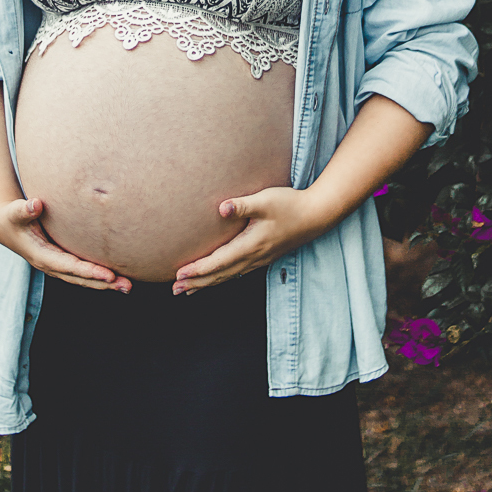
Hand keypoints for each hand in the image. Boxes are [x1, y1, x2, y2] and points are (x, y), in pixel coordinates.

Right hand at [0, 196, 131, 292]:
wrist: (7, 228)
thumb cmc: (12, 217)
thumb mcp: (15, 212)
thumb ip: (24, 209)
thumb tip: (36, 204)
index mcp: (42, 256)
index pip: (70, 267)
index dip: (89, 272)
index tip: (109, 275)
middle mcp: (51, 265)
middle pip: (81, 279)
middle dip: (103, 283)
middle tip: (127, 286)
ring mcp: (57, 266)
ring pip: (84, 279)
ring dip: (105, 284)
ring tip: (127, 286)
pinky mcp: (62, 262)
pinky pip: (83, 274)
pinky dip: (99, 277)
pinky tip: (116, 277)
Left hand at [172, 186, 327, 293]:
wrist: (316, 215)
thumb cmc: (290, 205)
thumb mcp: (265, 201)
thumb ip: (242, 205)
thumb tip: (221, 208)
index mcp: (251, 245)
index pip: (218, 263)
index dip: (198, 270)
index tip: (179, 275)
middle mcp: (254, 258)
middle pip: (220, 275)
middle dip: (197, 283)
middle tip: (175, 290)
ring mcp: (260, 260)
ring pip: (228, 276)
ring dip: (207, 284)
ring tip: (188, 290)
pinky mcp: (264, 257)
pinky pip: (237, 273)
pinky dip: (222, 278)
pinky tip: (217, 279)